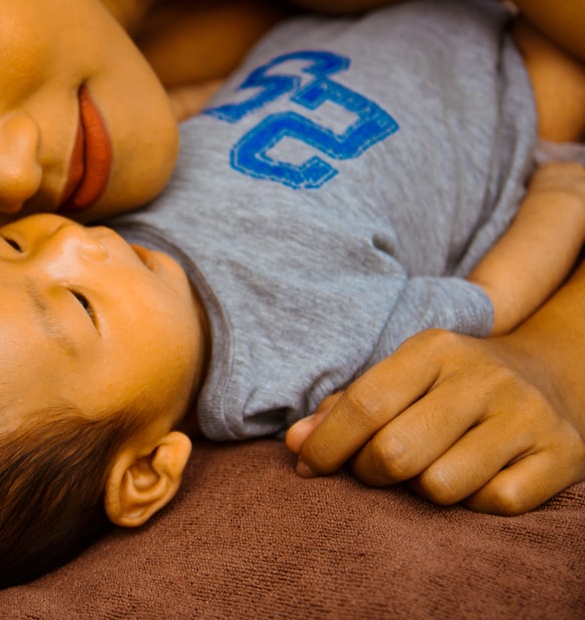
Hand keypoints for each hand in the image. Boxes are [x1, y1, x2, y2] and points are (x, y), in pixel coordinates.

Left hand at [286, 327, 584, 514]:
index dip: (326, 445)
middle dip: (368, 473)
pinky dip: (475, 502)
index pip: (365, 405)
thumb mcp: (400, 378)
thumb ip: (344, 408)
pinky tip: (476, 477)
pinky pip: (495, 503)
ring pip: (440, 486)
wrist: (550, 375)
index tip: (307, 466)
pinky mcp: (562, 454)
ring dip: (422, 490)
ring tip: (428, 469)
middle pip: (395, 452)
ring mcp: (526, 415)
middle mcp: (483, 377)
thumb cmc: (449, 386)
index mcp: (434, 349)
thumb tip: (295, 442)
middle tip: (372, 470)